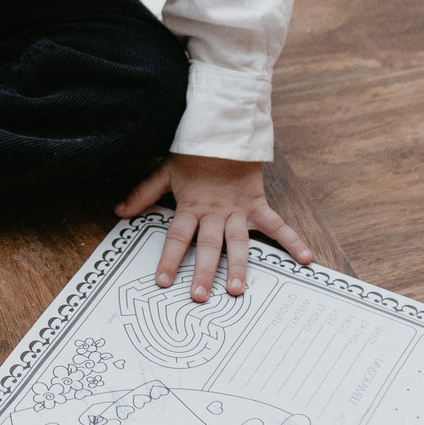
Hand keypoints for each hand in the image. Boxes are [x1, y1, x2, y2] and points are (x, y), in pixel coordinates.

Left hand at [116, 154, 314, 302]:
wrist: (224, 128)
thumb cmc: (194, 153)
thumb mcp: (165, 172)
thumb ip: (143, 193)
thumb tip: (118, 211)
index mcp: (191, 206)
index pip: (177, 236)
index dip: (169, 258)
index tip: (163, 281)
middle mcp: (214, 213)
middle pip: (207, 245)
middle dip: (203, 271)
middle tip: (200, 295)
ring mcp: (238, 210)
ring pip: (238, 242)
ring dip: (238, 266)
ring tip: (237, 289)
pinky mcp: (257, 204)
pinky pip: (277, 225)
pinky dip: (292, 241)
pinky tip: (305, 260)